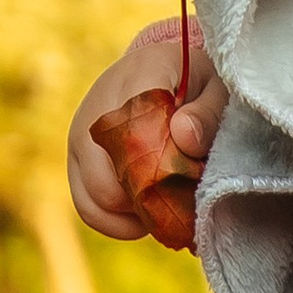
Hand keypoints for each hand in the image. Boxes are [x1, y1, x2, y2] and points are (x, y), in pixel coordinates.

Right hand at [69, 36, 228, 238]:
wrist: (160, 71)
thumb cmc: (195, 84)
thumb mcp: (217, 87)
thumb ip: (208, 112)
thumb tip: (186, 138)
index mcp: (134, 81)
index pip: (136, 140)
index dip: (164, 170)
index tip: (193, 174)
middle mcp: (95, 113)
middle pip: (109, 182)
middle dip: (151, 202)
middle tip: (184, 199)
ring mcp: (79, 140)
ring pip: (95, 202)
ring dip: (135, 215)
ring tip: (167, 204)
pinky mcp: (76, 164)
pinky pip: (90, 209)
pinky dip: (121, 221)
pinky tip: (148, 212)